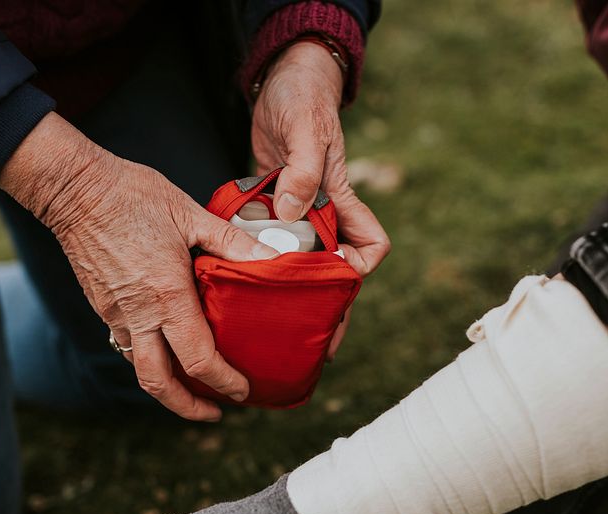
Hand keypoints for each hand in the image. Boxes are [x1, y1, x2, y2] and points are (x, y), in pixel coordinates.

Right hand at [0, 113, 278, 420]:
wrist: (74, 188)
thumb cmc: (132, 196)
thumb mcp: (190, 214)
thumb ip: (233, 243)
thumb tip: (276, 259)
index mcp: (166, 296)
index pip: (198, 359)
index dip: (223, 382)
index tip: (242, 392)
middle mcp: (139, 314)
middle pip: (159, 383)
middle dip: (188, 408)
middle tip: (215, 413)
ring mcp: (116, 313)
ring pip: (140, 368)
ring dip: (168, 388)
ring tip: (194, 389)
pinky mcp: (103, 305)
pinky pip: (127, 345)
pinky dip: (150, 359)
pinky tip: (168, 350)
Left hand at [252, 41, 390, 357]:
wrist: (283, 80)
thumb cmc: (304, 99)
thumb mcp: (304, 133)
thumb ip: (301, 173)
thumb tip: (292, 215)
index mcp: (342, 199)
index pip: (371, 247)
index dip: (359, 270)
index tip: (335, 284)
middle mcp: (323, 212)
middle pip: (334, 268)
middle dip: (323, 303)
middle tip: (303, 339)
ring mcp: (297, 211)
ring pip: (300, 260)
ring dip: (286, 286)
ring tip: (266, 323)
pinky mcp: (272, 204)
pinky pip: (268, 239)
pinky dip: (256, 255)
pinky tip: (236, 277)